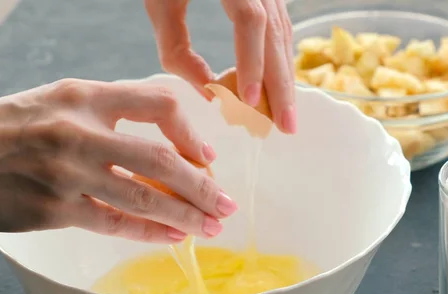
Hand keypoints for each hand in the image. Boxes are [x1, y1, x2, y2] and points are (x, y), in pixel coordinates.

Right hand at [0, 79, 237, 242]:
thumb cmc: (8, 126)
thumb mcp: (59, 99)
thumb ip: (110, 109)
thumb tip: (164, 135)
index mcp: (85, 96)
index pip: (159, 104)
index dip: (192, 132)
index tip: (208, 157)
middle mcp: (80, 132)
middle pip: (161, 160)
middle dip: (202, 187)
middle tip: (227, 205)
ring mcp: (67, 174)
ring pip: (144, 199)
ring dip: (184, 216)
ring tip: (210, 227)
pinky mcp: (53, 211)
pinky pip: (114, 225)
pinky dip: (149, 233)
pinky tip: (172, 238)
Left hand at [145, 0, 295, 133]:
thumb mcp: (160, 2)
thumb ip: (177, 48)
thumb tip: (207, 92)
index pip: (251, 21)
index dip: (253, 63)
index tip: (251, 102)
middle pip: (277, 32)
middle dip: (283, 84)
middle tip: (287, 127)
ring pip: (283, 32)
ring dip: (285, 76)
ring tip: (285, 114)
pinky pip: (279, 26)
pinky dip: (279, 58)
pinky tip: (278, 84)